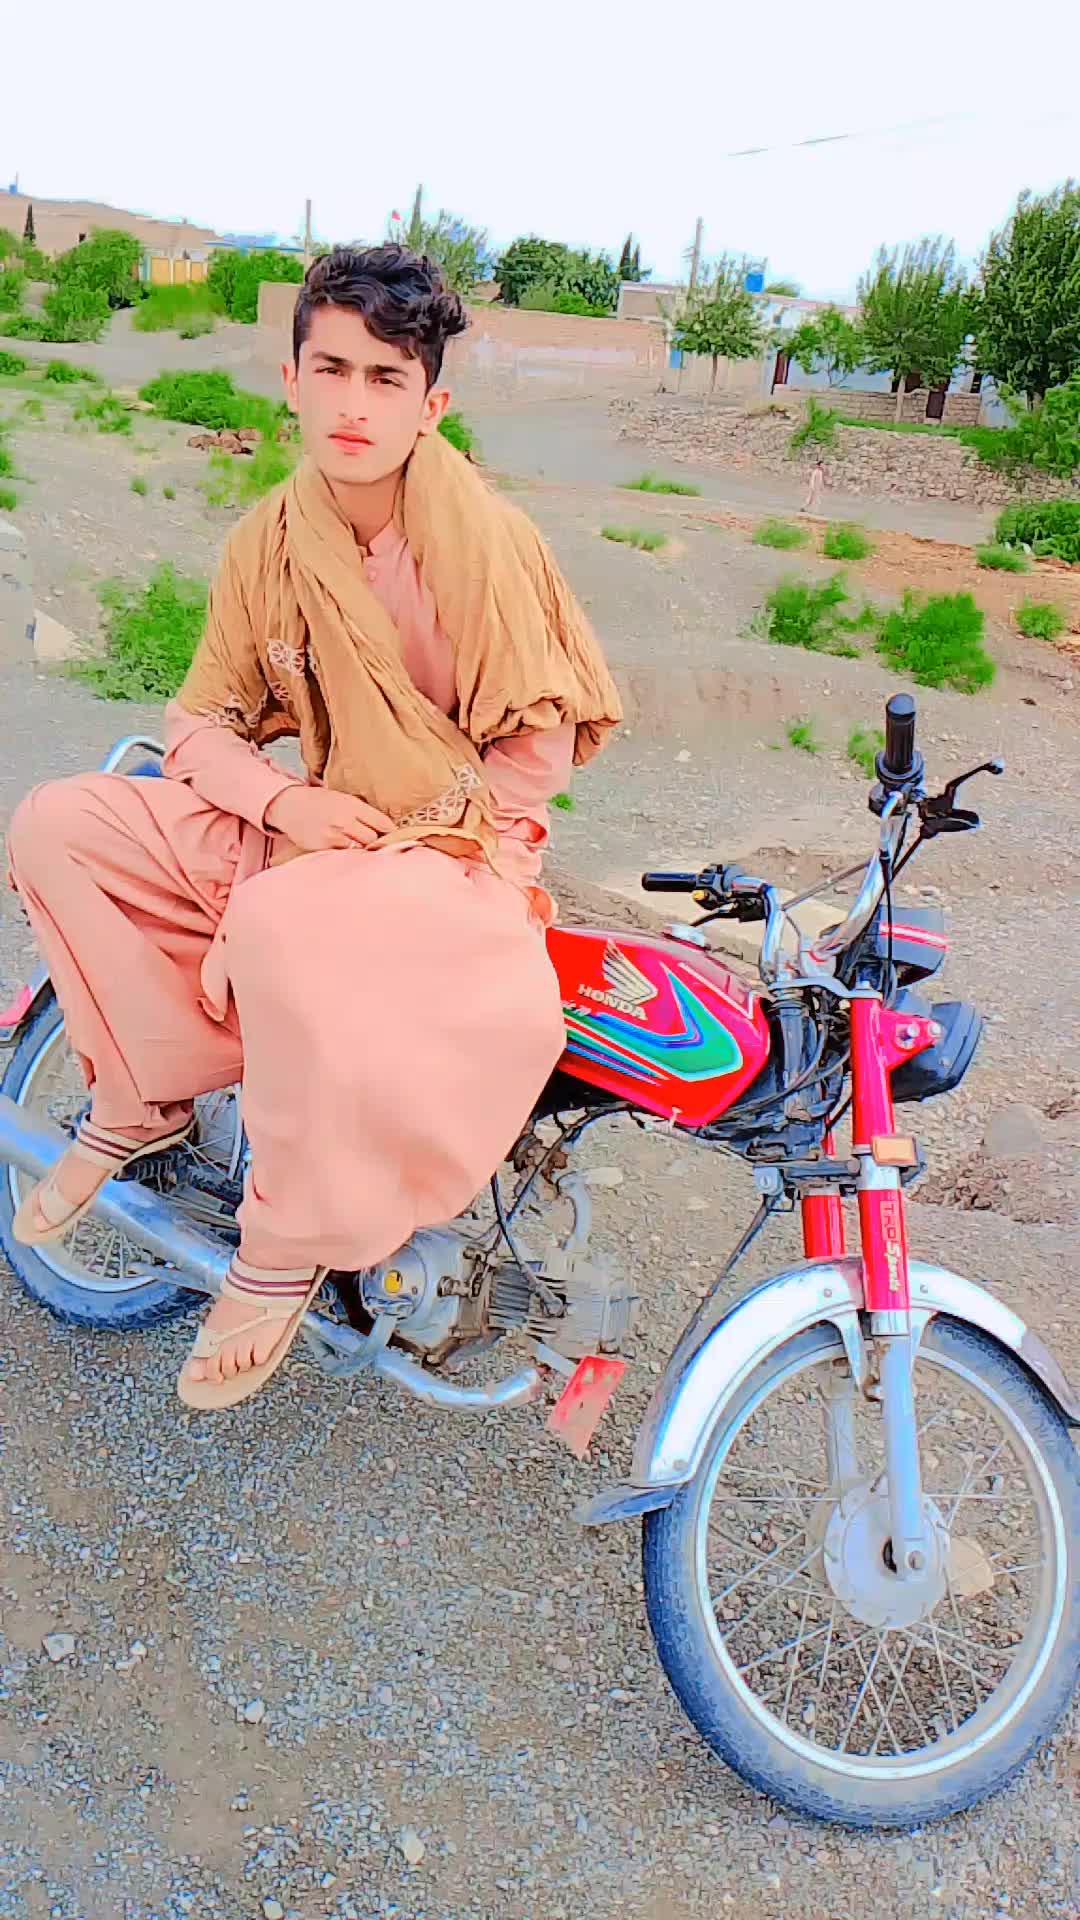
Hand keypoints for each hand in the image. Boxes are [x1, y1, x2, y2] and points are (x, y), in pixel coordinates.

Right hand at [263, 786, 395, 851]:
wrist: (290, 806)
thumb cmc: (320, 802)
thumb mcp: (344, 799)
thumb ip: (364, 813)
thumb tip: (388, 829)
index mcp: (351, 805)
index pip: (382, 823)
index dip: (390, 831)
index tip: (393, 836)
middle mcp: (343, 821)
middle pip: (373, 839)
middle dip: (376, 842)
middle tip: (376, 843)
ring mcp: (332, 837)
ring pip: (359, 850)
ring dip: (362, 850)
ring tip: (358, 846)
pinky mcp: (322, 849)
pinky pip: (343, 856)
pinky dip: (347, 855)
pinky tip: (344, 850)